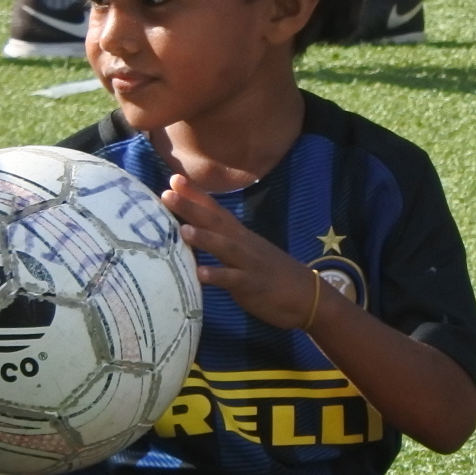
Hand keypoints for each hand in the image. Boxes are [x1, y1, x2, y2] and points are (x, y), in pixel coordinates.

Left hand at [163, 176, 326, 331]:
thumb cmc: (272, 274)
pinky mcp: (253, 285)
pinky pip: (234, 279)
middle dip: (192, 207)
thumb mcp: (247, 252)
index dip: (196, 195)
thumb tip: (197, 231)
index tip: (174, 179)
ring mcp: (249, 263)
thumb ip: (223, 241)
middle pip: (216, 221)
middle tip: (167, 193)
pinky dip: (217, 275)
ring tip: (183, 229)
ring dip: (205, 237)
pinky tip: (200, 274)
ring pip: (225, 247)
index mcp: (240, 235)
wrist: (308, 295)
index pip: (215, 210)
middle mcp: (243, 244)